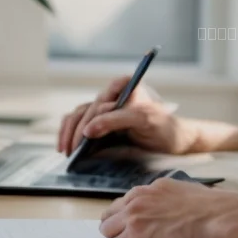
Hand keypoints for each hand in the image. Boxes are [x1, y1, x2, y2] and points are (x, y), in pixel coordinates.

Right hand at [57, 77, 195, 155]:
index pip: (103, 96)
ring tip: (65, 151)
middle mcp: (112, 95)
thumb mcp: (144, 120)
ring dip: (69, 133)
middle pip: (87, 108)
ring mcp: (105, 109)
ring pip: (78, 116)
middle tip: (72, 150)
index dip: (93, 115)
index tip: (87, 133)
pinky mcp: (100, 122)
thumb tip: (87, 130)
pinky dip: (69, 134)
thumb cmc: (163, 126)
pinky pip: (78, 124)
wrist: (172, 140)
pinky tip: (65, 148)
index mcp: (126, 85)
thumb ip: (116, 120)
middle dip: (77, 129)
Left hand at [99, 178, 237, 237]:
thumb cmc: (210, 210)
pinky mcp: (134, 235)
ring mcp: (134, 216)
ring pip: (107, 231)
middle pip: (110, 215)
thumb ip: (168, 200)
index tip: (136, 226)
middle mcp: (139, 198)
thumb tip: (168, 211)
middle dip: (118, 228)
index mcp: (152, 188)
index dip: (129, 217)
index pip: (125, 201)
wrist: (215, 218)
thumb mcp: (185, 195)